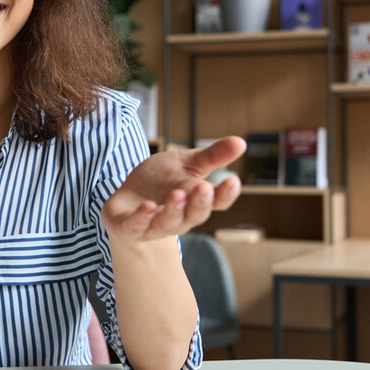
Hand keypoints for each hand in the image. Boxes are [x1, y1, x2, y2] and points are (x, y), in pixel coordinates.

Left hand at [102, 137, 245, 243]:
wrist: (128, 197)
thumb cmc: (162, 181)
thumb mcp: (187, 163)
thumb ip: (212, 156)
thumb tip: (241, 142)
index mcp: (195, 202)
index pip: (216, 202)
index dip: (225, 194)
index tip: (233, 181)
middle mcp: (179, 218)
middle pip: (194, 215)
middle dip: (199, 203)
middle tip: (204, 188)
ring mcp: (154, 225)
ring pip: (167, 223)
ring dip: (173, 211)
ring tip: (177, 195)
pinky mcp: (129, 228)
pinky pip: (136, 227)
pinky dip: (141, 219)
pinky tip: (147, 207)